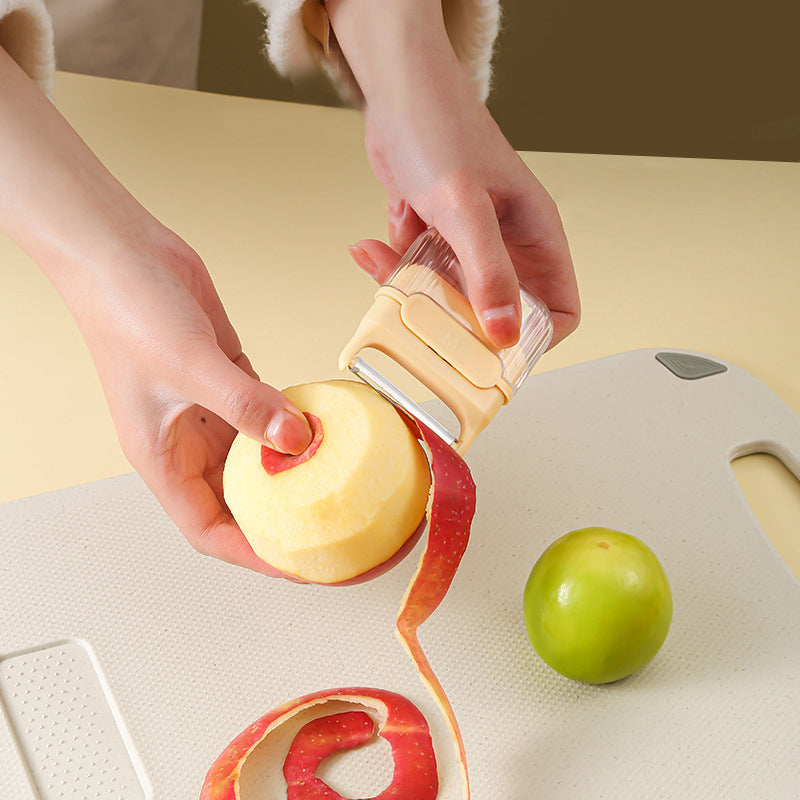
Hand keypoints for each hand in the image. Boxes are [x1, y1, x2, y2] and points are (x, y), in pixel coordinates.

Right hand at [0, 47, 309, 575]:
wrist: (124, 251)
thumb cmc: (126, 310)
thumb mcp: (188, 366)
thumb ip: (245, 406)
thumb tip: (296, 440)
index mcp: (162, 458)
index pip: (211, 528)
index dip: (254, 553)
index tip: (299, 563)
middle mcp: (187, 442)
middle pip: (241, 501)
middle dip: (283, 521)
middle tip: (333, 529)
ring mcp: (211, 411)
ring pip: (258, 459)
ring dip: (294, 472)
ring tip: (338, 484)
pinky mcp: (230, 379)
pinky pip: (268, 415)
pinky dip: (295, 425)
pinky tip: (323, 428)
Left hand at [327, 0, 579, 348]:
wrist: (397, 91)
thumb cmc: (441, 129)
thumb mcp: (465, 208)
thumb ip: (486, 272)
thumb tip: (504, 333)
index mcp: (536, 236)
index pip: (558, 308)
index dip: (534, 338)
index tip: (495, 354)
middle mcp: (507, 244)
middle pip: (496, 311)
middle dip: (457, 319)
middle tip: (427, 318)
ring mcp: (470, 241)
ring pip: (450, 295)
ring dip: (417, 288)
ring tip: (394, 259)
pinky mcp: (436, 235)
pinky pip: (419, 271)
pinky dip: (396, 264)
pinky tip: (382, 237)